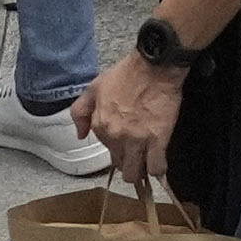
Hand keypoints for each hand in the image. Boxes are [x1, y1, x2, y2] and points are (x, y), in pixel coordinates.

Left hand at [84, 56, 185, 174]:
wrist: (155, 66)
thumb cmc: (128, 73)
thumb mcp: (95, 87)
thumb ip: (81, 112)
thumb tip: (81, 134)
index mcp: (100, 125)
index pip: (106, 151)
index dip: (117, 149)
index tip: (125, 145)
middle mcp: (116, 136)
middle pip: (120, 166)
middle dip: (129, 163)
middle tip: (138, 156)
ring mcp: (137, 140)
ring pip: (135, 173)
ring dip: (141, 171)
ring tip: (148, 163)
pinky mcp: (158, 140)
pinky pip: (156, 167)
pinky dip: (158, 170)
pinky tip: (160, 165)